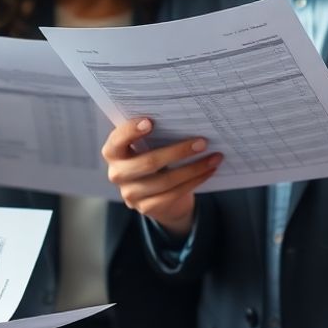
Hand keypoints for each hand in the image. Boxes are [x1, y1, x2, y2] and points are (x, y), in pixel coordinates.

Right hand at [101, 118, 220, 235]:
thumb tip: (184, 120)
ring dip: (194, 168)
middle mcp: (117, 174)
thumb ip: (155, 135)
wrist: (160, 196)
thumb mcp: (149, 146)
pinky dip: (194, 181)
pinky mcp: (146, 208)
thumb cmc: (155, 160)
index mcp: (114, 152)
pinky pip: (174, 194)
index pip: (117, 141)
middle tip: (202, 142)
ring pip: (165, 180)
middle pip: (148, 162)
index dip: (131, 131)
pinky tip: (208, 171)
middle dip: (178, 152)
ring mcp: (131, 194)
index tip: (150, 121)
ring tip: (214, 157)